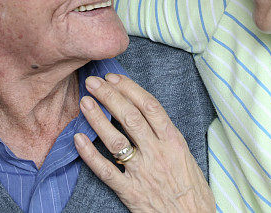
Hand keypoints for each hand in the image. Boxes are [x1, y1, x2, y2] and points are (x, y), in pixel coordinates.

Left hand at [74, 74, 213, 212]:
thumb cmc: (192, 190)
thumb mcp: (185, 155)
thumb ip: (166, 135)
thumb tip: (145, 114)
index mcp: (173, 141)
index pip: (149, 106)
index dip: (129, 88)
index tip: (113, 78)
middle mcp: (157, 153)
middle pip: (129, 117)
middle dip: (108, 96)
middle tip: (92, 82)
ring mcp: (142, 172)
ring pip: (115, 139)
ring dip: (97, 118)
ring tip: (84, 102)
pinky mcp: (130, 191)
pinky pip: (105, 170)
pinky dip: (89, 154)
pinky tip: (78, 139)